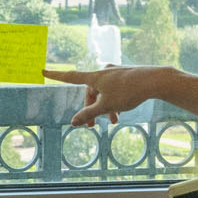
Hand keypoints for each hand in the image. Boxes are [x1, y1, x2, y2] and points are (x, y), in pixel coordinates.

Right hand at [46, 65, 160, 127]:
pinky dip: (114, 100)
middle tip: (93, 126)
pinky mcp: (125, 75)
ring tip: (114, 120)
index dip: (55, 76)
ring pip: (103, 92)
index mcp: (94, 77)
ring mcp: (114, 72)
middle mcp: (102, 72)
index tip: (42, 71)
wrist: (154, 80)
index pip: (69, 76)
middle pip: (90, 92)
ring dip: (105, 107)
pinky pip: (113, 89)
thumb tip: (72, 122)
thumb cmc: (129, 92)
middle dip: (91, 109)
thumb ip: (89, 114)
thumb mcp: (106, 106)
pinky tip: (122, 111)